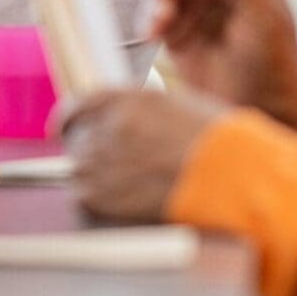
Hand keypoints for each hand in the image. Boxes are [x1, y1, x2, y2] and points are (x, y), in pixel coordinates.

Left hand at [63, 87, 231, 220]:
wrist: (232, 177)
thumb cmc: (216, 143)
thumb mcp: (175, 106)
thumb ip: (138, 110)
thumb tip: (119, 120)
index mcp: (126, 99)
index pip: (77, 106)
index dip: (68, 119)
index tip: (64, 127)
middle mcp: (108, 126)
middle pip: (75, 138)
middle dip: (87, 148)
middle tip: (111, 161)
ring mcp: (102, 162)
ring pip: (77, 168)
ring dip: (94, 173)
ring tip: (127, 182)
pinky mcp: (102, 196)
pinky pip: (84, 194)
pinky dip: (98, 195)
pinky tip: (125, 196)